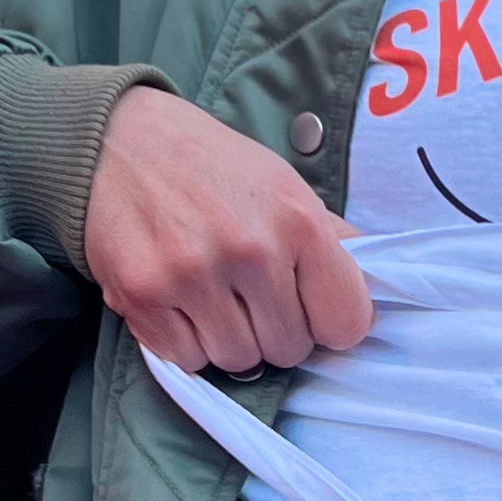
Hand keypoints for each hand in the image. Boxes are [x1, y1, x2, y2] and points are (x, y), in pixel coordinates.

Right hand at [84, 89, 373, 373]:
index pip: (346, 323)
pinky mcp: (141, 296)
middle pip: (289, 349)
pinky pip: (186, 360)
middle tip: (251, 296)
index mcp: (298, 222)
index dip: (329, 323)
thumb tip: (380, 284)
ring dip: (230, 339)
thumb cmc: (213, 168)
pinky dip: (186, 342)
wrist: (121, 140)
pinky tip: (180, 303)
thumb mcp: (285, 187)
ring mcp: (192, 275)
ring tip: (214, 296)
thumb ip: (330, 240)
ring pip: (237, 360)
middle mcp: (249, 250)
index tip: (309, 308)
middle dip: (275, 330)